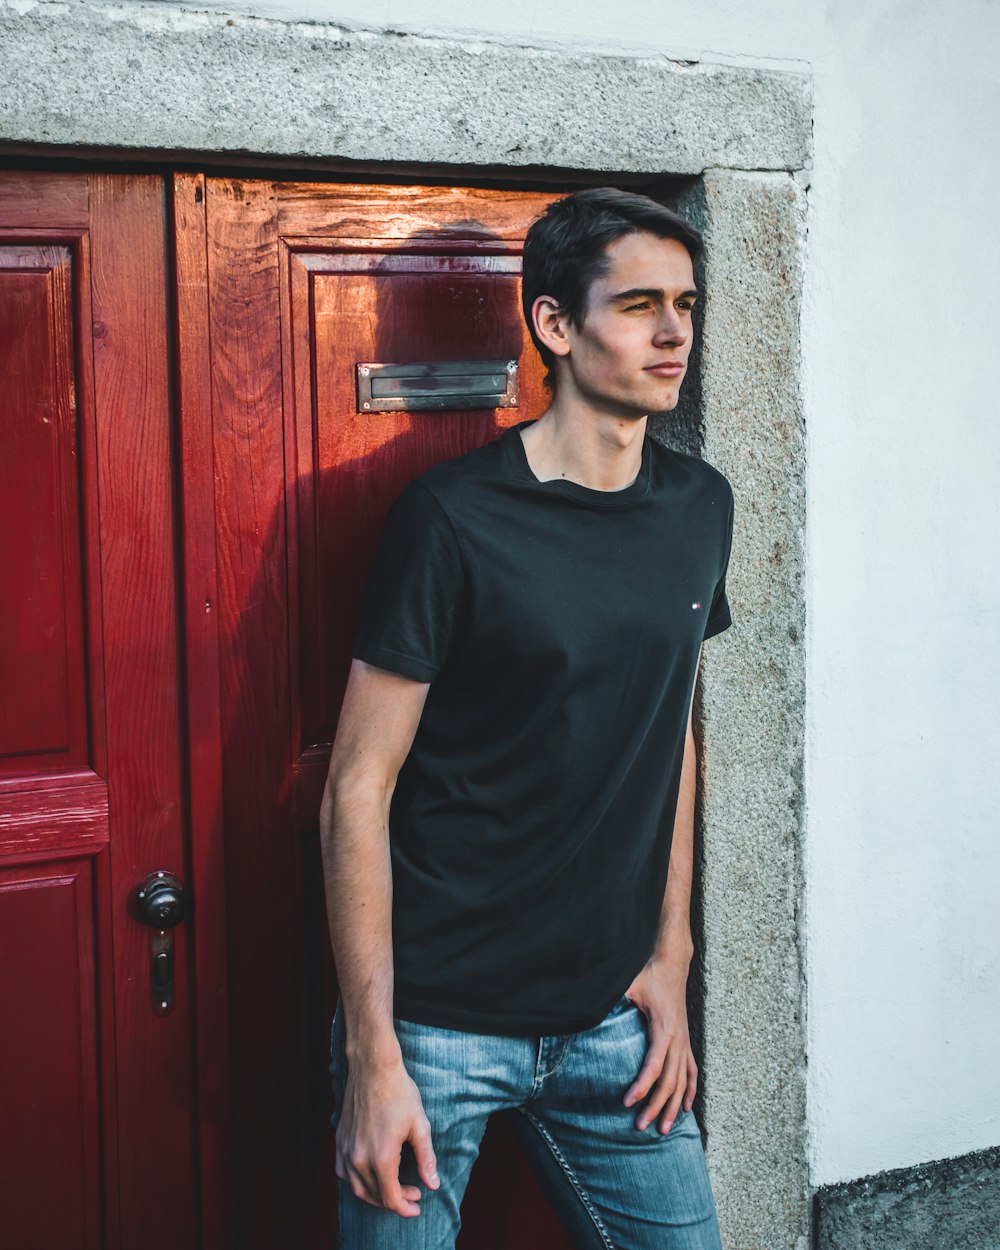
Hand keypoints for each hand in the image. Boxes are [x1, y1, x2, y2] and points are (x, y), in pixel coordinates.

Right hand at [335, 1053, 439, 1216]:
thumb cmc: (399, 1092)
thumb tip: (433, 1184)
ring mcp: (345, 1149)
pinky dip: (357, 1181)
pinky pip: (343, 1172)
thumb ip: (426, 1158)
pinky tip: (370, 1175)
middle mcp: (358, 1158)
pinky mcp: (339, 1140)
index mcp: (381, 1157)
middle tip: (413, 1194)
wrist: (372, 1067)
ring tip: (394, 1188)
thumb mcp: (419, 1125)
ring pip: (357, 1187)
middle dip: (395, 1201)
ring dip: (376, 1194)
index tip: (419, 1204)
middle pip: (374, 1195)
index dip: (406, 1207)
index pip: (391, 1198)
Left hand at [622, 956, 697, 1134]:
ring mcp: (684, 1043)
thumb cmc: (650, 976)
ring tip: (663, 1129)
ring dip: (674, 1107)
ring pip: (682, 1082)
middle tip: (639, 1126)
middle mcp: (678, 1040)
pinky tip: (687, 1108)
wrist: (673, 965)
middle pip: (669, 1082)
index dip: (641, 1087)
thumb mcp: (630, 985)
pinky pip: (691, 1072)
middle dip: (655, 1107)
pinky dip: (690, 1092)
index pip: (654, 1066)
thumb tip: (589, 1006)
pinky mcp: (686, 1042)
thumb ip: (614, 997)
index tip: (627, 1103)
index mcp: (664, 1029)